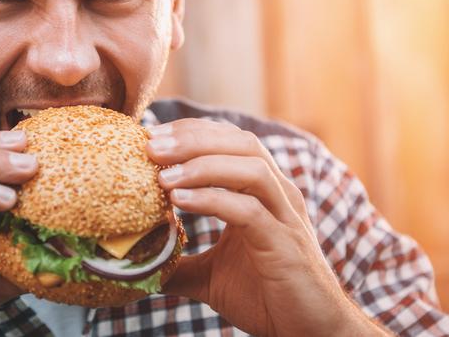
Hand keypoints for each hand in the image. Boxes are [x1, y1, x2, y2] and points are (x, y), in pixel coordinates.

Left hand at [148, 119, 388, 336]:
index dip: (192, 132)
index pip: (230, 141)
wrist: (311, 334)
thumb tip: (137, 264)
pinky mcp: (285, 245)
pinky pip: (250, 211)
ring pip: (251, 168)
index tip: (152, 136)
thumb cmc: (266, 297)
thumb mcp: (210, 276)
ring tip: (162, 175)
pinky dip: (213, 199)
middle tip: (150, 145)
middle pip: (240, 143)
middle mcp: (278, 195)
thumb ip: (178, 264)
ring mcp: (285, 218)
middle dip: (192, 139)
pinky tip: (180, 200)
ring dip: (202, 164)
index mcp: (263, 192)